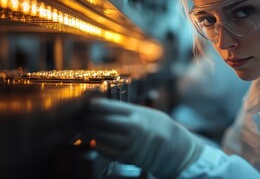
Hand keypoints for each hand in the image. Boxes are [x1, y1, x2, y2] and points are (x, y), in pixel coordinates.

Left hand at [83, 98, 203, 177]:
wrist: (175, 148)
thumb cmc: (160, 127)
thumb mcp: (147, 113)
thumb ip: (128, 111)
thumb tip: (106, 107)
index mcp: (138, 114)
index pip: (110, 107)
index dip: (95, 105)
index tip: (88, 103)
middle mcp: (132, 128)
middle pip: (102, 122)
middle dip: (89, 118)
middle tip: (82, 115)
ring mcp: (129, 144)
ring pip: (101, 137)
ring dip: (91, 132)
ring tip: (86, 127)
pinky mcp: (127, 157)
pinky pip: (106, 151)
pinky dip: (98, 145)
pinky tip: (95, 141)